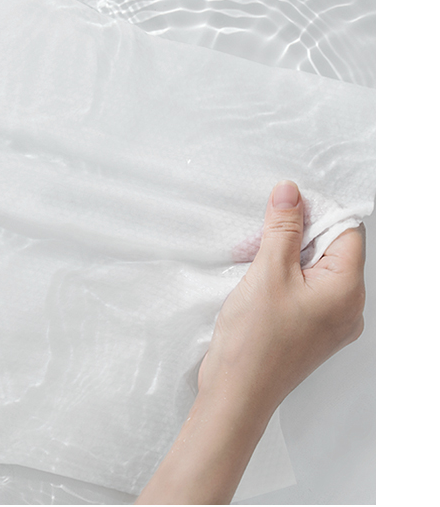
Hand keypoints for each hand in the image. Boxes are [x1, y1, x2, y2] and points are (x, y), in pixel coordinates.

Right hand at [137, 180, 365, 503]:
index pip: (345, 232)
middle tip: (261, 231)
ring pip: (314, 268)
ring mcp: (330, 321)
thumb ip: (282, 228)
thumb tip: (291, 192)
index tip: (283, 204)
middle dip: (295, 232)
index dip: (316, 211)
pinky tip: (256, 276)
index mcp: (347, 290)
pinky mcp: (310, 329)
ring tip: (253, 256)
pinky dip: (282, 274)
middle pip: (330, 248)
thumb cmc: (255, 339)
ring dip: (285, 253)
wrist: (237, 392)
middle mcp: (347, 307)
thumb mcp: (267, 271)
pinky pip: (305, 288)